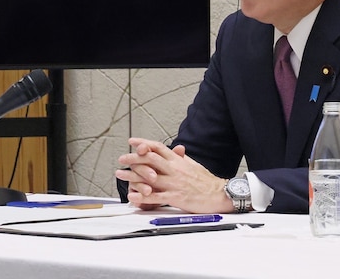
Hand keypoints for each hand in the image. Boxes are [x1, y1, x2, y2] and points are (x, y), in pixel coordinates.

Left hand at [116, 137, 232, 213]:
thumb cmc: (206, 181)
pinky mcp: (175, 197)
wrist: (219, 194)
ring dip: (132, 176)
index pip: (158, 147)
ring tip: (120, 174)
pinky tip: (132, 195)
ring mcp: (174, 183)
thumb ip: (181, 157)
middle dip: (133, 158)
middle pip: (149, 159)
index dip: (143, 143)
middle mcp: (174, 169)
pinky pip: (156, 196)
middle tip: (122, 158)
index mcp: (177, 160)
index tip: (132, 142)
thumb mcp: (193, 164)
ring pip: (149, 177)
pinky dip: (142, 196)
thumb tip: (175, 149)